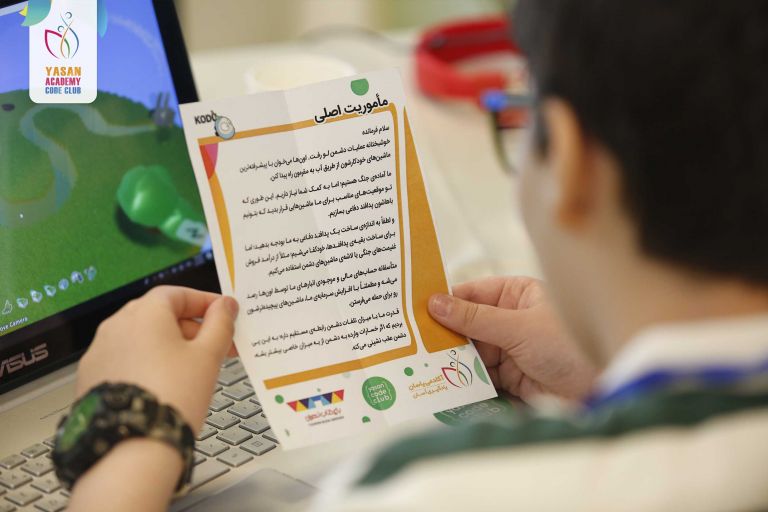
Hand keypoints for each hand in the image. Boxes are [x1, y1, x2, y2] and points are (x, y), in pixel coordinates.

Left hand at [76, 286, 238, 431]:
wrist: (132, 447)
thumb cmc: (171, 397)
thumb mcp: (208, 356)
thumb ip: (220, 324)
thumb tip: (225, 306)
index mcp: (144, 313)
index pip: (177, 294)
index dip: (204, 302)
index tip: (223, 314)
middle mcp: (115, 326)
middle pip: (159, 315)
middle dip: (190, 328)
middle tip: (216, 346)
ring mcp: (99, 352)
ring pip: (141, 339)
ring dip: (168, 347)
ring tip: (192, 370)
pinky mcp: (92, 378)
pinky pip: (125, 361)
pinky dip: (147, 365)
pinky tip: (165, 385)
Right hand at [428, 276, 596, 403]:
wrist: (606, 388)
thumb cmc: (569, 344)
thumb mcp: (519, 326)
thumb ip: (474, 318)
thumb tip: (435, 303)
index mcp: (515, 294)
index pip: (470, 294)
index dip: (443, 302)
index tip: (412, 311)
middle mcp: (510, 318)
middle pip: (466, 324)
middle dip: (442, 335)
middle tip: (408, 343)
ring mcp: (509, 348)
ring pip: (470, 351)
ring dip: (449, 359)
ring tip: (417, 364)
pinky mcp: (511, 377)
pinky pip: (479, 374)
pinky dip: (463, 379)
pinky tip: (442, 382)